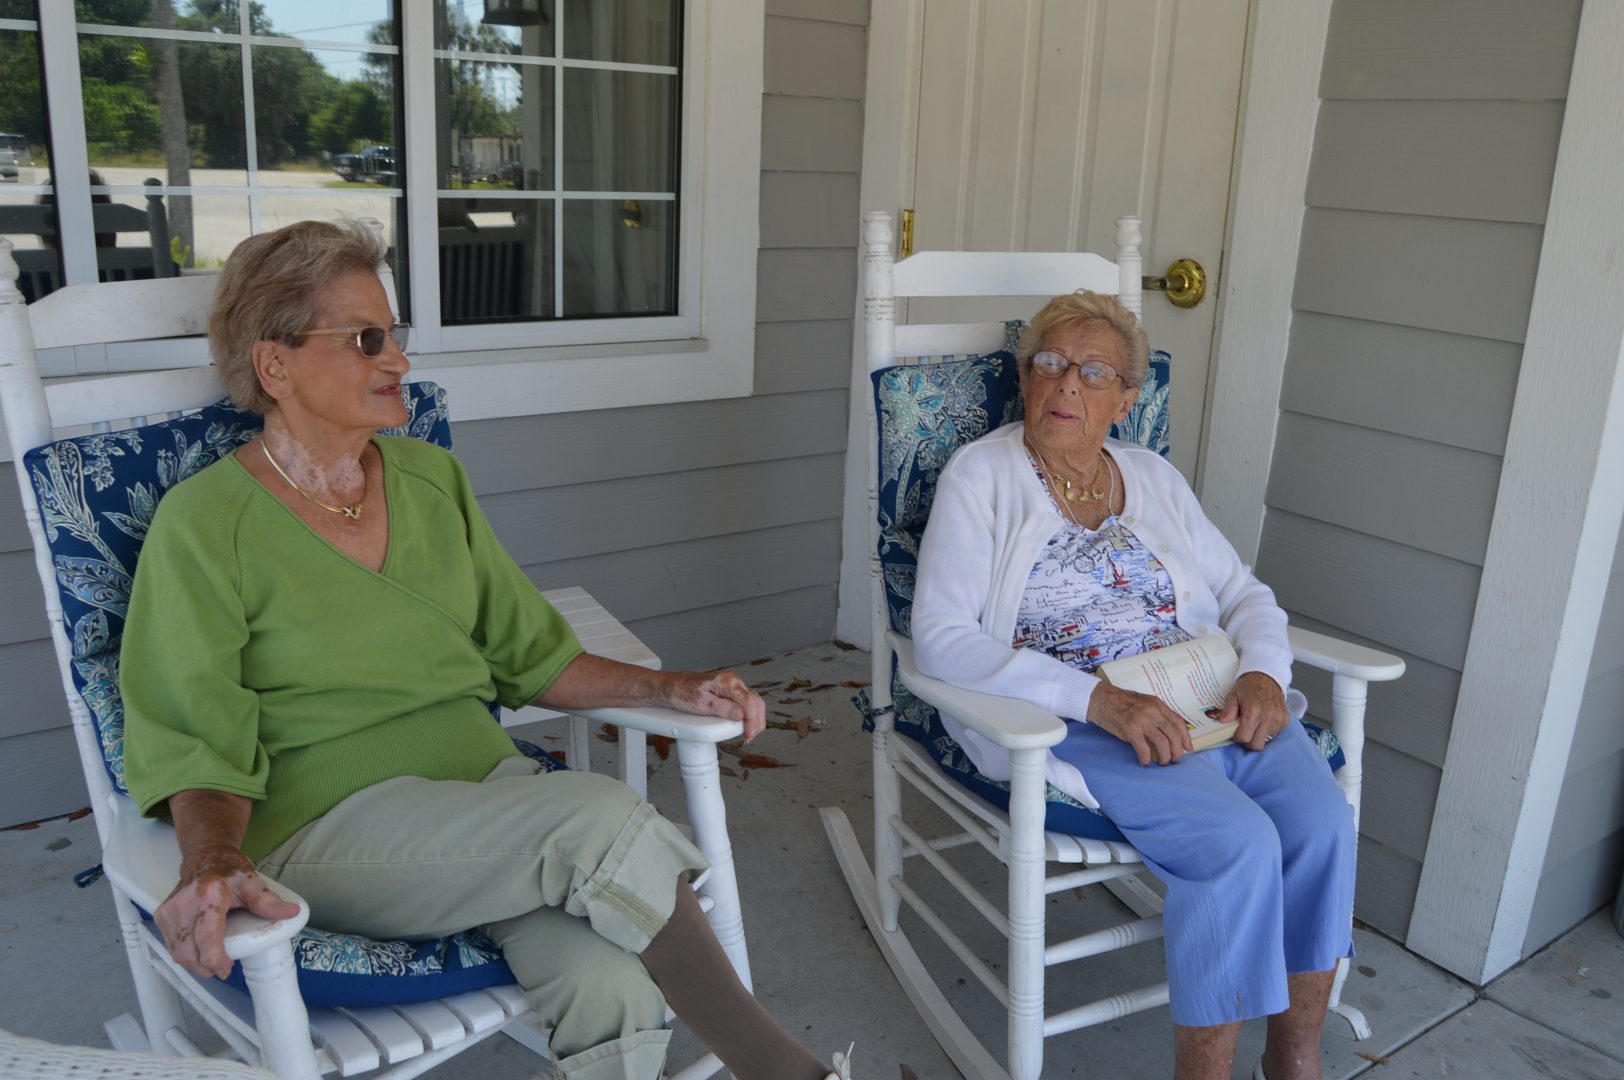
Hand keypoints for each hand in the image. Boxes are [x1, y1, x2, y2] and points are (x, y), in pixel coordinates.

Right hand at [155, 847, 299, 979]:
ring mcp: (169, 911)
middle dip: (204, 967)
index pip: (206, 939)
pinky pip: (171, 946)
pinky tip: (200, 949)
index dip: (215, 960)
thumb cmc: (229, 870)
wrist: (205, 857)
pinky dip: (186, 953)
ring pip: (177, 953)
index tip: (226, 968)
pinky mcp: (162, 917)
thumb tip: (291, 912)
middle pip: (188, 952)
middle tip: (221, 967)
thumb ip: (267, 901)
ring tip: (212, 958)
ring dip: (195, 963)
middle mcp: (184, 904)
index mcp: (208, 896)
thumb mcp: (252, 883)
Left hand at [662, 670, 765, 741]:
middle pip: (756, 702)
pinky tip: (745, 726)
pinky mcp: (731, 693)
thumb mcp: (700, 703)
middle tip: (749, 737)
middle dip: (756, 721)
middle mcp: (733, 682)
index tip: (748, 734)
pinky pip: (746, 704)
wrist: (672, 687)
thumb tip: (740, 716)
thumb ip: (722, 708)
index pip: (749, 702)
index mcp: (727, 681)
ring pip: (754, 703)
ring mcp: (733, 687)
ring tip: (748, 734)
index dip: (751, 721)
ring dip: (755, 719)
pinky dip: (749, 716)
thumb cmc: (682, 692)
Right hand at [1086, 683, 1193, 765]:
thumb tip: (1169, 735)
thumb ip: (1157, 714)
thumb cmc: (1120, 703)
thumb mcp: (1143, 703)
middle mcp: (1152, 711)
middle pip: (1173, 734)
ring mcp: (1141, 720)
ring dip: (1165, 757)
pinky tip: (1145, 762)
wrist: (1099, 699)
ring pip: (1162, 743)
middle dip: (1177, 750)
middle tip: (1174, 759)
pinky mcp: (1129, 729)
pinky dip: (1147, 758)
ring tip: (1162, 762)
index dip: (1185, 737)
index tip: (1188, 748)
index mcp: (1157, 704)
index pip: (1178, 722)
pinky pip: (1144, 748)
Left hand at [1215, 671, 1288, 750]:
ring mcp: (1278, 719)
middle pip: (1256, 744)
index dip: (1237, 738)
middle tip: (1244, 732)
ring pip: (1265, 740)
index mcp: (1253, 711)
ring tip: (1254, 723)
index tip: (1235, 733)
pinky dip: (1267, 730)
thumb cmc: (1249, 686)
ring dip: (1257, 735)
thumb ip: (1228, 709)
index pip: (1244, 738)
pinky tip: (1262, 720)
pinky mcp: (1285, 720)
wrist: (1267, 676)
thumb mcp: (1233, 695)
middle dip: (1248, 741)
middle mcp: (1268, 716)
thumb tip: (1223, 720)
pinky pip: (1274, 734)